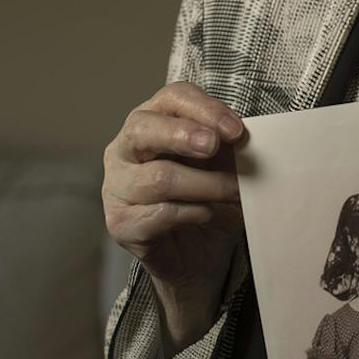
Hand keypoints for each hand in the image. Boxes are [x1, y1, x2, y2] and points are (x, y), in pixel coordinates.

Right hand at [102, 82, 246, 344]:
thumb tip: (241, 135)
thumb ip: (227, 148)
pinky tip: (208, 214)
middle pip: (143, 127)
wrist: (197, 259)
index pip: (171, 98)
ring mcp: (116, 186)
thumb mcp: (224, 168)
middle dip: (183, 134)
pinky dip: (193, 212)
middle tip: (214, 146)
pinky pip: (159, 213)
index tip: (236, 131)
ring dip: (204, 184)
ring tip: (232, 193)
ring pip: (158, 176)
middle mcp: (124, 150)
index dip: (204, 108)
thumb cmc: (208, 202)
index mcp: (151, 123)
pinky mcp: (119, 223)